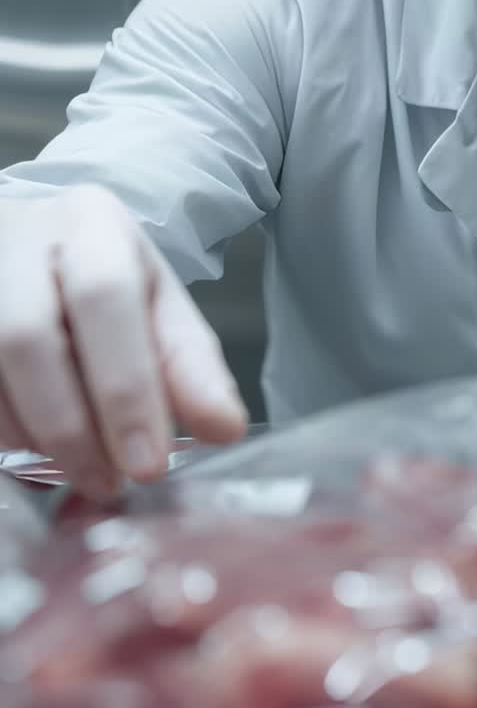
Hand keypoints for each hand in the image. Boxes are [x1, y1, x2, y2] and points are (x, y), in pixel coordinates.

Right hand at [0, 185, 246, 498]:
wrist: (24, 248)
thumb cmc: (99, 280)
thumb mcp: (156, 304)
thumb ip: (189, 363)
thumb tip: (224, 427)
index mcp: (92, 226)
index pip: (106, 297)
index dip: (126, 387)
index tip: (151, 463)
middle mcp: (22, 239)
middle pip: (30, 336)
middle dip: (76, 425)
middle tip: (112, 481)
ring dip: (39, 435)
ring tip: (85, 471)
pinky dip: (7, 430)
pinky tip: (39, 448)